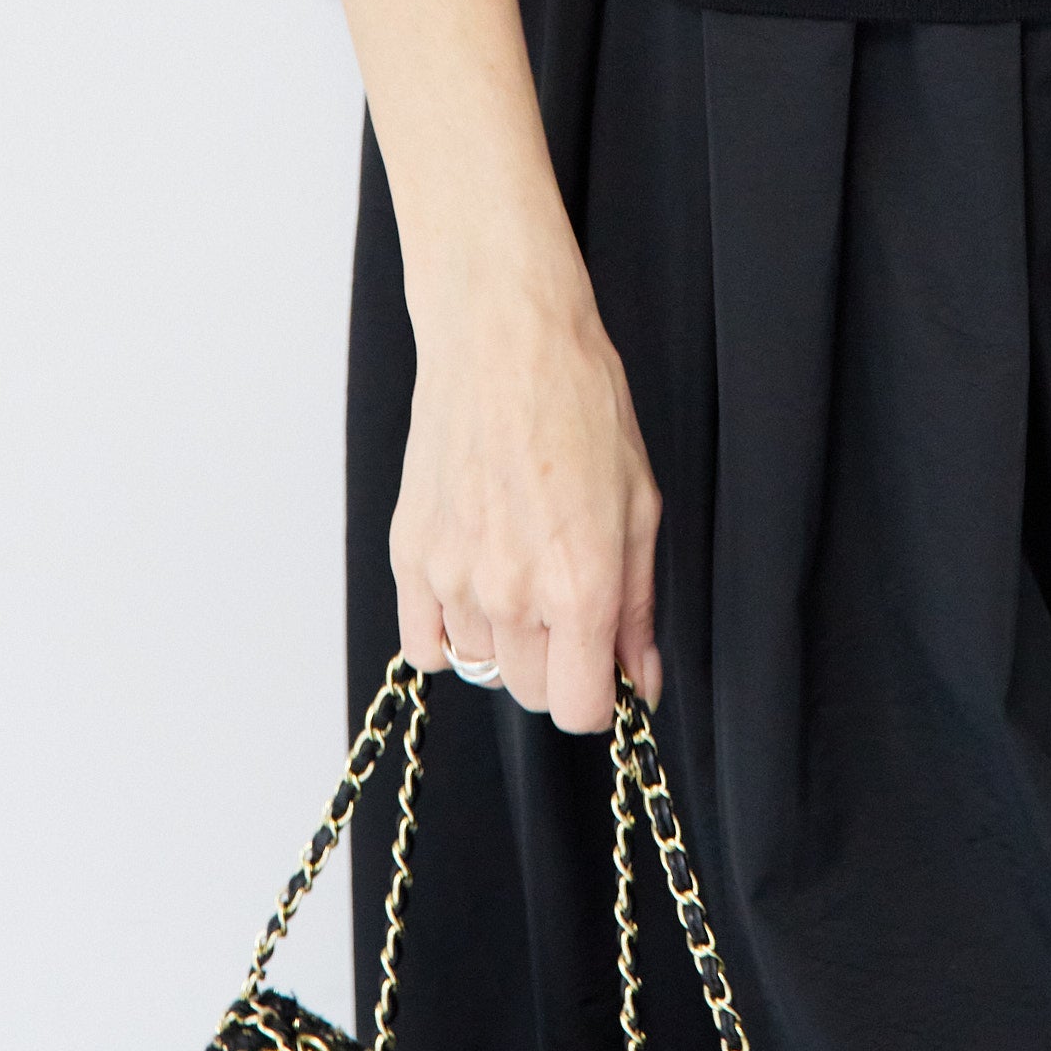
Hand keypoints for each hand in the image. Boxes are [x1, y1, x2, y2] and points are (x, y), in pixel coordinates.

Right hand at [390, 259, 661, 734]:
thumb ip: (638, 607)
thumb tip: (640, 680)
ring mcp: (453, 578)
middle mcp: (512, 595)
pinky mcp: (410, 554)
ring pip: (481, 666)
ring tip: (520, 567)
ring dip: (505, 640)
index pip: (580, 711)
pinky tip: (474, 582)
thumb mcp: (640, 504)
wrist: (503, 338)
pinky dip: (450, 630)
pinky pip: (424, 643)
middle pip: (532, 694)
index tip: (604, 668)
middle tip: (567, 603)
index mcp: (580, 586)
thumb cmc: (580, 403)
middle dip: (559, 665)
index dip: (601, 697)